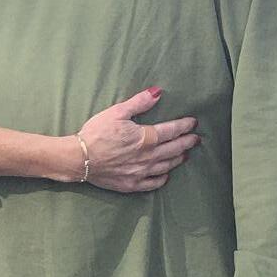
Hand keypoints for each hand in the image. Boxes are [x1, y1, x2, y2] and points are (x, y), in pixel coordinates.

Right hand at [63, 86, 198, 190]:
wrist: (80, 158)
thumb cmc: (97, 132)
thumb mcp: (117, 112)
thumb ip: (139, 102)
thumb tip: (158, 92)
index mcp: (146, 138)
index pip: (171, 131)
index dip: (184, 126)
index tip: (193, 123)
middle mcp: (148, 157)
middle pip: (173, 149)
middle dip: (186, 142)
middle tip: (196, 139)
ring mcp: (141, 172)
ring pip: (166, 166)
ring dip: (178, 159)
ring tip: (185, 154)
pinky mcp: (132, 184)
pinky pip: (153, 182)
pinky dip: (162, 178)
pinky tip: (166, 174)